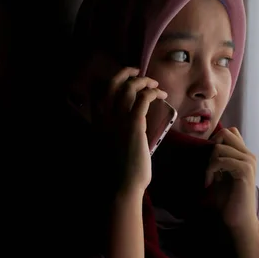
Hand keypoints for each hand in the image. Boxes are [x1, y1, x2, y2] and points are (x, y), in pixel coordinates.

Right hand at [94, 67, 166, 192]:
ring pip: (129, 87)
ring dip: (144, 81)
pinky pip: (143, 98)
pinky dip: (153, 92)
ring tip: (155, 84)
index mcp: (97, 123)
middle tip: (139, 71)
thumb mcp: (111, 148)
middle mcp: (104, 118)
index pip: (98, 92)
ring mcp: (118, 120)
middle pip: (113, 84)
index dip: (112, 81)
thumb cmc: (120, 172)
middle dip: (126, 73)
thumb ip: (115, 133)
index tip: (125, 80)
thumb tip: (129, 126)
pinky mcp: (134, 124)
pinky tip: (161, 95)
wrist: (122, 186)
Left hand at [205, 127, 257, 229]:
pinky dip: (211, 169)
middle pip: (225, 133)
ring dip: (209, 162)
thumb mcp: (221, 174)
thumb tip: (208, 145)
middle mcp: (249, 155)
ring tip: (209, 178)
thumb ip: (219, 159)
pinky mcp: (245, 171)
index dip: (216, 140)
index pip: (230, 132)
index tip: (209, 159)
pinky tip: (210, 182)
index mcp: (245, 155)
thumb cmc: (229, 200)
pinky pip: (223, 160)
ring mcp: (249, 162)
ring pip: (220, 147)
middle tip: (209, 168)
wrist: (239, 220)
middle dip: (211, 148)